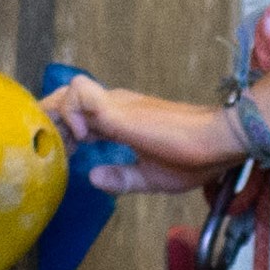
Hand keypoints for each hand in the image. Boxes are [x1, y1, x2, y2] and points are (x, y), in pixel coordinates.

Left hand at [41, 75, 255, 193]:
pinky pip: (78, 95)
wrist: (219, 141)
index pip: (80, 113)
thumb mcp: (151, 177)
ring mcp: (116, 103)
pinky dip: (69, 113)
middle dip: (51, 119)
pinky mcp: (118, 110)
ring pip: (68, 92)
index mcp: (122, 118)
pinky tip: (79, 141)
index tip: (62, 153)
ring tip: (63, 145)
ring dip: (57, 115)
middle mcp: (116, 105)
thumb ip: (121, 177)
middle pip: (67, 98)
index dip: (63, 129)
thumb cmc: (194, 159)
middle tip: (49, 147)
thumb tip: (92, 177)